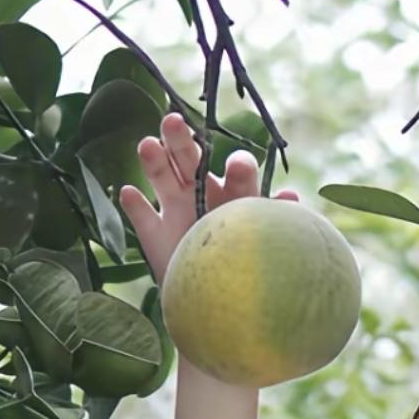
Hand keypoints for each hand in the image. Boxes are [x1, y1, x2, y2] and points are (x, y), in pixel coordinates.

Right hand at [121, 111, 298, 288]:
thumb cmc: (245, 262)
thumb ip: (272, 215)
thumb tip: (290, 196)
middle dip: (181, 140)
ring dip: (154, 160)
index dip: (238, 168)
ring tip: (147, 145)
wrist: (216, 297)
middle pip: (190, 159)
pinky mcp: (154, 234)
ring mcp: (175, 210)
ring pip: (162, 177)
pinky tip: (128, 192)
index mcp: (233, 192)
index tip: (238, 166)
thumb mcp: (261, 237)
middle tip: (173, 121)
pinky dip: (134, 205)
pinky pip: (142, 216)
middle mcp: (201, 191)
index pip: (237, 173)